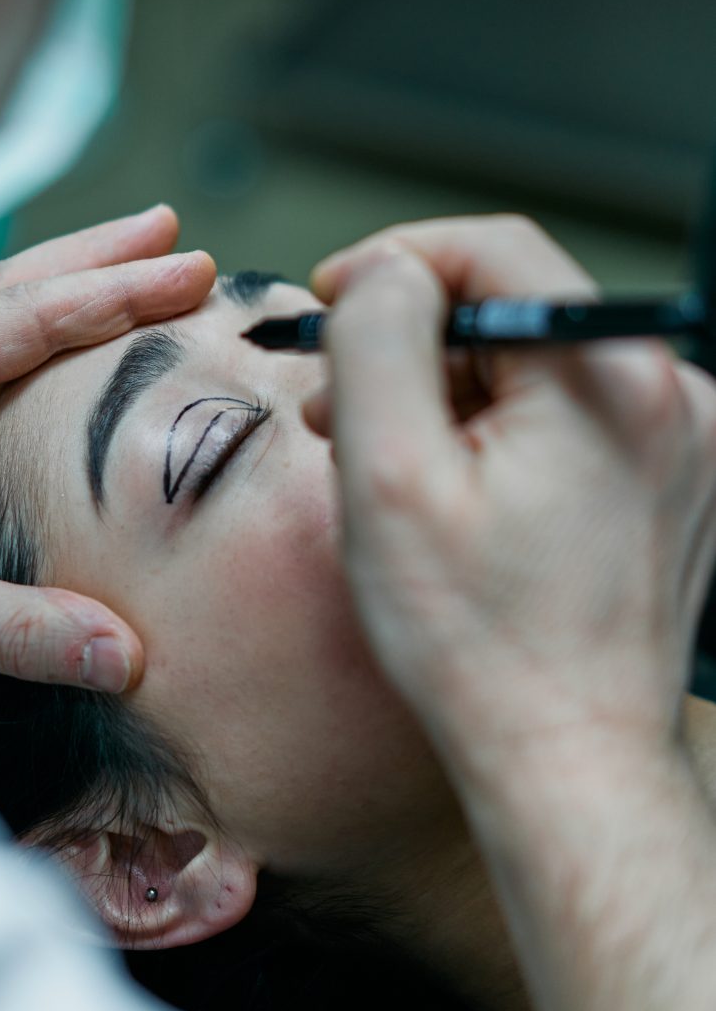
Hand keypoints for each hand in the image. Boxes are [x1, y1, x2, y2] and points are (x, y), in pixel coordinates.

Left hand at [0, 206, 215, 699]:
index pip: (17, 322)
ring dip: (59, 286)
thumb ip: (13, 632)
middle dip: (93, 259)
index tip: (187, 271)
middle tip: (171, 232)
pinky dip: (24, 341)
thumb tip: (124, 656)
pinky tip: (46, 353)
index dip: (110, 296)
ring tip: (127, 262)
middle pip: (2, 292)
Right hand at [305, 215, 715, 786]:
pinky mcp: (676, 485)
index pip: (495, 249)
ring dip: (454, 393)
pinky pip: (574, 420)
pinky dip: (505, 435)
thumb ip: (378, 341)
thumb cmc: (479, 645)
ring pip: (541, 367)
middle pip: (518, 311)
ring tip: (382, 458)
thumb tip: (386, 272)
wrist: (570, 761)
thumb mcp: (389, 479)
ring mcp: (685, 444)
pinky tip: (453, 490)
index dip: (397, 262)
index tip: (330, 301)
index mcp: (610, 380)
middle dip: (415, 344)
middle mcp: (672, 396)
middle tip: (334, 400)